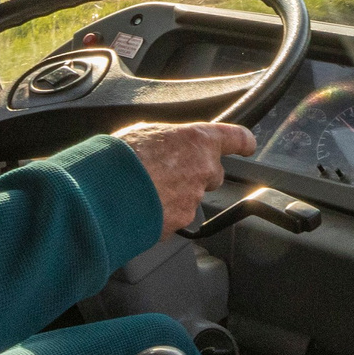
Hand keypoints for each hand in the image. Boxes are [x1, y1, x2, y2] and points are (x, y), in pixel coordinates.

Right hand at [118, 122, 256, 235]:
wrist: (105, 191)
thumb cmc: (122, 157)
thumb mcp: (146, 132)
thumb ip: (169, 140)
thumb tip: (168, 146)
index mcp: (198, 141)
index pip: (235, 138)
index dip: (243, 141)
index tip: (248, 144)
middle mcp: (203, 169)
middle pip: (212, 173)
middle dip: (196, 174)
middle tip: (168, 171)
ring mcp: (193, 199)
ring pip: (191, 197)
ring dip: (174, 194)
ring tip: (146, 188)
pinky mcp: (180, 222)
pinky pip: (175, 216)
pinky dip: (162, 212)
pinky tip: (142, 204)